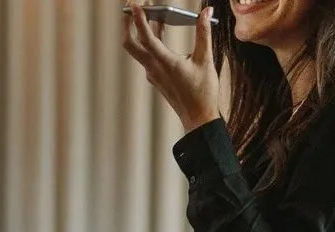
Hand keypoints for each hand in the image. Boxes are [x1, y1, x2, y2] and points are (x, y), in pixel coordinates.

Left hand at [122, 3, 220, 133]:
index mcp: (165, 63)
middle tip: (132, 7)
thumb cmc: (203, 92)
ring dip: (139, 30)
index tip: (136, 6)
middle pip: (131, 44)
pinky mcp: (156, 77)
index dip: (139, 20)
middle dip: (127, 24)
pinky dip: (150, 40)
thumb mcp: (206, 59)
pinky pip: (147, 55)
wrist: (198, 118)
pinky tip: (159, 29)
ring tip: (147, 11)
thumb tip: (206, 12)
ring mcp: (153, 74)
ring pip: (138, 49)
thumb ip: (204, 33)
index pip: (146, 38)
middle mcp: (154, 69)